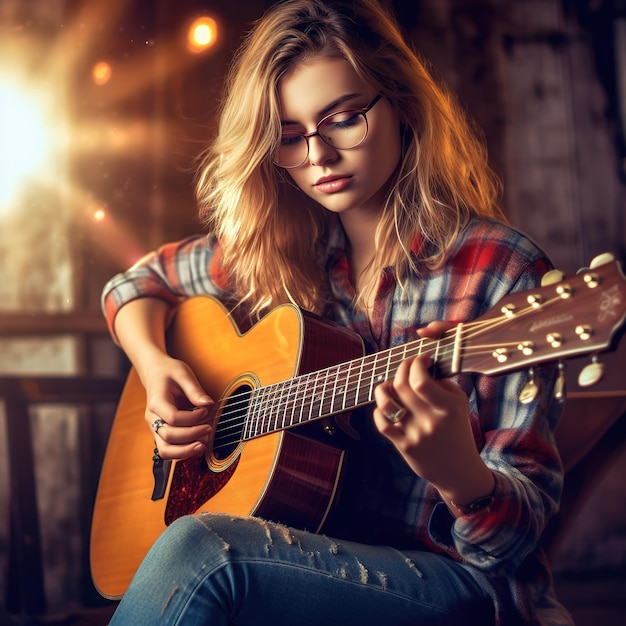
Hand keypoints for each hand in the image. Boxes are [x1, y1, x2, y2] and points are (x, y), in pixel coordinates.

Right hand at [142, 353, 215, 460]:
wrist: (155, 373)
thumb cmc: (170, 372)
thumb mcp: (184, 374)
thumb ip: (195, 390)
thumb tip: (208, 403)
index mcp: (157, 402)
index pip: (173, 418)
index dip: (192, 418)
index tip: (206, 410)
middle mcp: (153, 418)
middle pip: (168, 437)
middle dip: (191, 436)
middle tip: (209, 429)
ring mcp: (155, 427)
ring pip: (165, 450)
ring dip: (185, 451)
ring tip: (203, 446)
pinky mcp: (161, 433)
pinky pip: (168, 449)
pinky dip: (183, 451)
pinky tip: (198, 445)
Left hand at [373, 322, 493, 505]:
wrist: (459, 471)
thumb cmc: (458, 431)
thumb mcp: (460, 404)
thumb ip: (442, 383)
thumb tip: (421, 366)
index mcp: (447, 408)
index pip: (421, 380)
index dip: (415, 363)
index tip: (420, 360)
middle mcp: (430, 421)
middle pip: (402, 385)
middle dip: (401, 368)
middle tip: (407, 367)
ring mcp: (414, 434)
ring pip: (386, 402)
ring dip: (384, 388)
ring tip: (391, 385)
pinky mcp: (403, 446)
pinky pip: (381, 422)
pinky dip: (380, 409)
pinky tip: (389, 406)